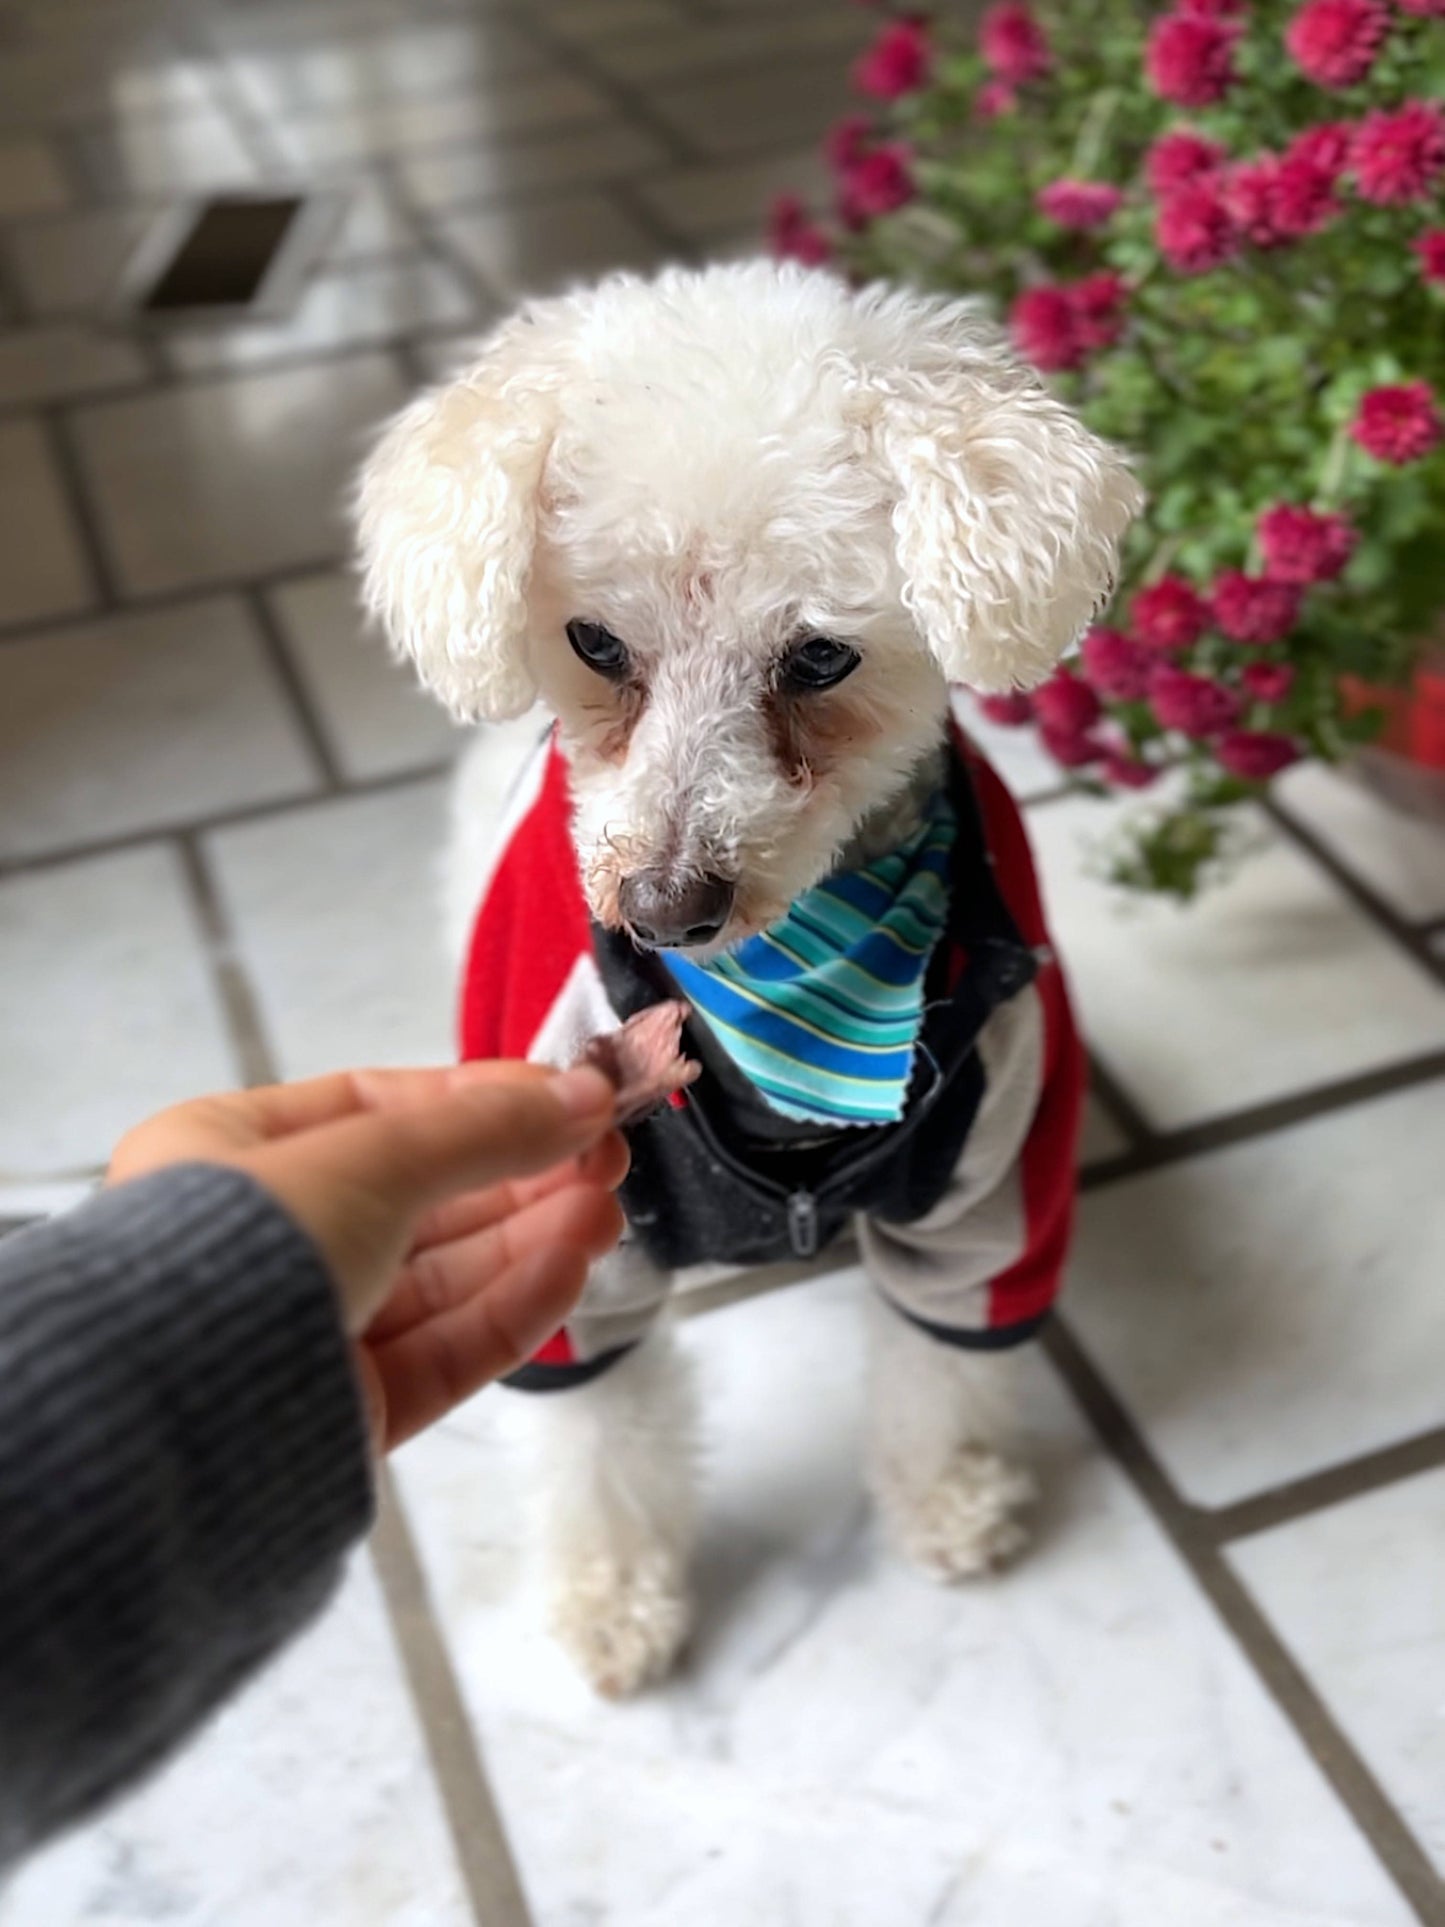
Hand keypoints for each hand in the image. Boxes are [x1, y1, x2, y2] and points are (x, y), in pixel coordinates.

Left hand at [109, 1062, 625, 1449]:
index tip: (570, 1097)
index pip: (380, 1111)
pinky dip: (512, 1308)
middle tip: (609, 1157)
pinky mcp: (347, 1411)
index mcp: (234, 1156)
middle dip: (522, 1176)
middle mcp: (270, 1241)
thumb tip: (586, 1095)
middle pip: (423, 1198)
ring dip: (531, 1240)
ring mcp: (310, 1329)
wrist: (183, 1417)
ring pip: (443, 1278)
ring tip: (605, 1215)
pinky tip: (570, 1270)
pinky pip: (443, 1349)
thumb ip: (488, 1128)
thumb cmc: (247, 1249)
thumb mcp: (374, 1156)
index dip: (482, 1101)